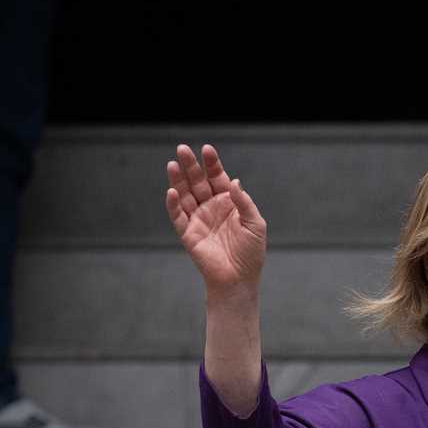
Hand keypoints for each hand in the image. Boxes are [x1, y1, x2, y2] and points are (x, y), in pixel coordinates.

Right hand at [165, 144, 266, 295]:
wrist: (239, 278)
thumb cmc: (251, 252)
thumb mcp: (255, 224)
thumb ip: (244, 202)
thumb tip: (234, 181)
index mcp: (228, 202)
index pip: (218, 178)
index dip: (212, 164)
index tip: (207, 149)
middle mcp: (211, 207)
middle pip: (198, 182)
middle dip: (191, 166)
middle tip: (182, 149)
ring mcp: (198, 219)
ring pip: (185, 195)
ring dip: (178, 180)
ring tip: (172, 164)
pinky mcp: (188, 233)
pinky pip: (178, 216)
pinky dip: (173, 204)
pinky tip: (172, 191)